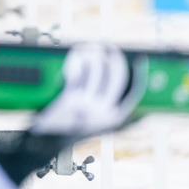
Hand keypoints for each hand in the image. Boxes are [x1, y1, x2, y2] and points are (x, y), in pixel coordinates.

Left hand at [0, 44, 144, 186]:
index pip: (135, 94)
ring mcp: (86, 105)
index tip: (140, 60)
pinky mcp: (70, 98)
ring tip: (91, 48)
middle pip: (116, 76)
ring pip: (96, 69)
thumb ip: (113, 109)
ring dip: (94, 54)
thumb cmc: (72, 128)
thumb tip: (129, 87)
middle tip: (110, 48)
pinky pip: (78, 72)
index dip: (141, 75)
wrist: (47, 141)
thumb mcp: (98, 123)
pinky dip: (78, 60)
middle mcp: (103, 112)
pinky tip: (77, 54)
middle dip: (115, 58)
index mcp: (114, 119)